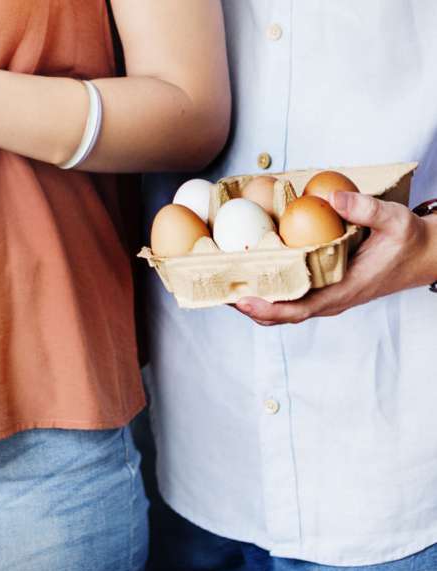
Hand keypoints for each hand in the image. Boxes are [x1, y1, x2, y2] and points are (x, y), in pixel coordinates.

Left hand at [236, 192, 436, 324]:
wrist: (422, 254)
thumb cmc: (409, 240)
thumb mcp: (395, 220)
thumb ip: (366, 209)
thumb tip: (331, 197)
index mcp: (343, 291)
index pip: (298, 310)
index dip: (268, 309)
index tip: (242, 301)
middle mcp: (329, 300)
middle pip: (279, 313)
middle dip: (247, 305)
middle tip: (214, 290)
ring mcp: (324, 296)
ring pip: (281, 306)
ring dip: (251, 298)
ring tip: (219, 284)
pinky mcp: (322, 288)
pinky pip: (288, 294)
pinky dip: (266, 287)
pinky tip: (246, 272)